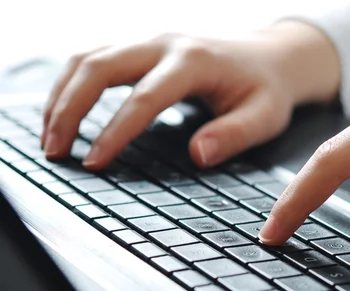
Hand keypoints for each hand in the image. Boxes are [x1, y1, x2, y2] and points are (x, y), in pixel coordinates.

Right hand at [42, 22, 339, 169]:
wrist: (270, 56)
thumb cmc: (267, 89)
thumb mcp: (265, 117)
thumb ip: (233, 135)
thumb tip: (198, 155)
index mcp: (195, 61)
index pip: (145, 98)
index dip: (115, 132)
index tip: (94, 163)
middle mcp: (165, 43)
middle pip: (100, 66)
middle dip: (70, 109)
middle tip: (55, 151)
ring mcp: (149, 40)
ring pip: (88, 57)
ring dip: (61, 95)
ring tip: (50, 138)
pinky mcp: (140, 46)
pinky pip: (93, 57)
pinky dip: (71, 84)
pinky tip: (63, 112)